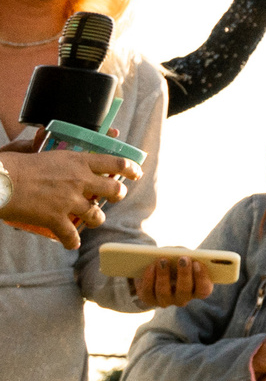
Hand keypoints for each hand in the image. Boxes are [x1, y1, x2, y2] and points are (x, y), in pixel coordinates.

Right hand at [0, 147, 136, 248]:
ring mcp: (70, 201)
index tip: (136, 172)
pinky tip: (71, 243)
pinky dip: (72, 241)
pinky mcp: (57, 219)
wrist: (0, 182)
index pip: (115, 162)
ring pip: (97, 215)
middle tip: (115, 196)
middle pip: (115, 190)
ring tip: (92, 219)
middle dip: (118, 194)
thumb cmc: (11, 164)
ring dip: (96, 219)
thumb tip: (37, 137)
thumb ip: (40, 144)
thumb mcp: (32, 149)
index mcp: (77, 161)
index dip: (130, 168)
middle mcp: (80, 181)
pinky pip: (71, 236)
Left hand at [131, 256, 215, 308]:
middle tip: (183, 258)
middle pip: (184, 291)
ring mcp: (166, 301)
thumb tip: (178, 252)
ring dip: (164, 275)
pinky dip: (149, 278)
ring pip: (164, 293)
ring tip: (163, 260)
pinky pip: (148, 292)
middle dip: (183, 274)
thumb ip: (184, 254)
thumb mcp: (183, 255)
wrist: (157, 270)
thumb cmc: (176, 260)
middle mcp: (183, 298)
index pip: (203, 290)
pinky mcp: (150, 300)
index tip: (197, 263)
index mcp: (198, 289)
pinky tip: (151, 266)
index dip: (201, 278)